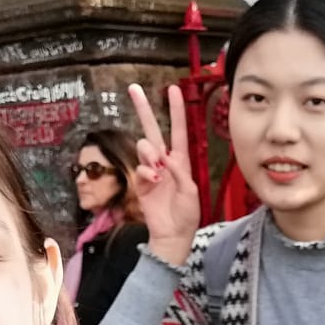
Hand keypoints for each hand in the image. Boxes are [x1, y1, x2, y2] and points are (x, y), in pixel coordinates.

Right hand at [130, 83, 200, 264]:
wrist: (172, 236)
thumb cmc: (186, 216)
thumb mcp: (190, 192)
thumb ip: (179, 173)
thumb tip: (166, 159)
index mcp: (181, 161)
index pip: (178, 130)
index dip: (176, 110)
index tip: (173, 89)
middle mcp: (164, 162)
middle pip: (153, 129)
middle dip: (143, 109)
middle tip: (133, 89)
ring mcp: (150, 171)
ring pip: (144, 147)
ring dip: (149, 154)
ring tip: (157, 170)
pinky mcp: (139, 183)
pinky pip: (139, 168)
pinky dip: (145, 173)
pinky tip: (153, 182)